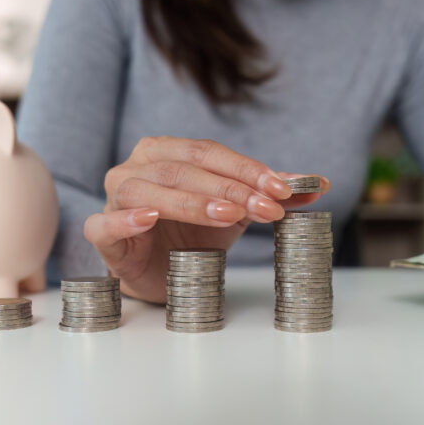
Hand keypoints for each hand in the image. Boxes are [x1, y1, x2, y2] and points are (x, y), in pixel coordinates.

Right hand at [83, 136, 329, 302]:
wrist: (161, 273)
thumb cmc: (193, 232)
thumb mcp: (238, 209)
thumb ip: (272, 193)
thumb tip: (321, 184)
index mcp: (166, 151)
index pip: (209, 152)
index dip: (247, 169)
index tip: (282, 189)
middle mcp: (136, 167)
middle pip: (184, 169)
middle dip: (231, 188)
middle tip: (267, 206)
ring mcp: (115, 199)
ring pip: (148, 191)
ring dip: (192, 201)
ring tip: (228, 215)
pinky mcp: (102, 236)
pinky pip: (106, 224)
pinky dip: (126, 219)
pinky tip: (150, 219)